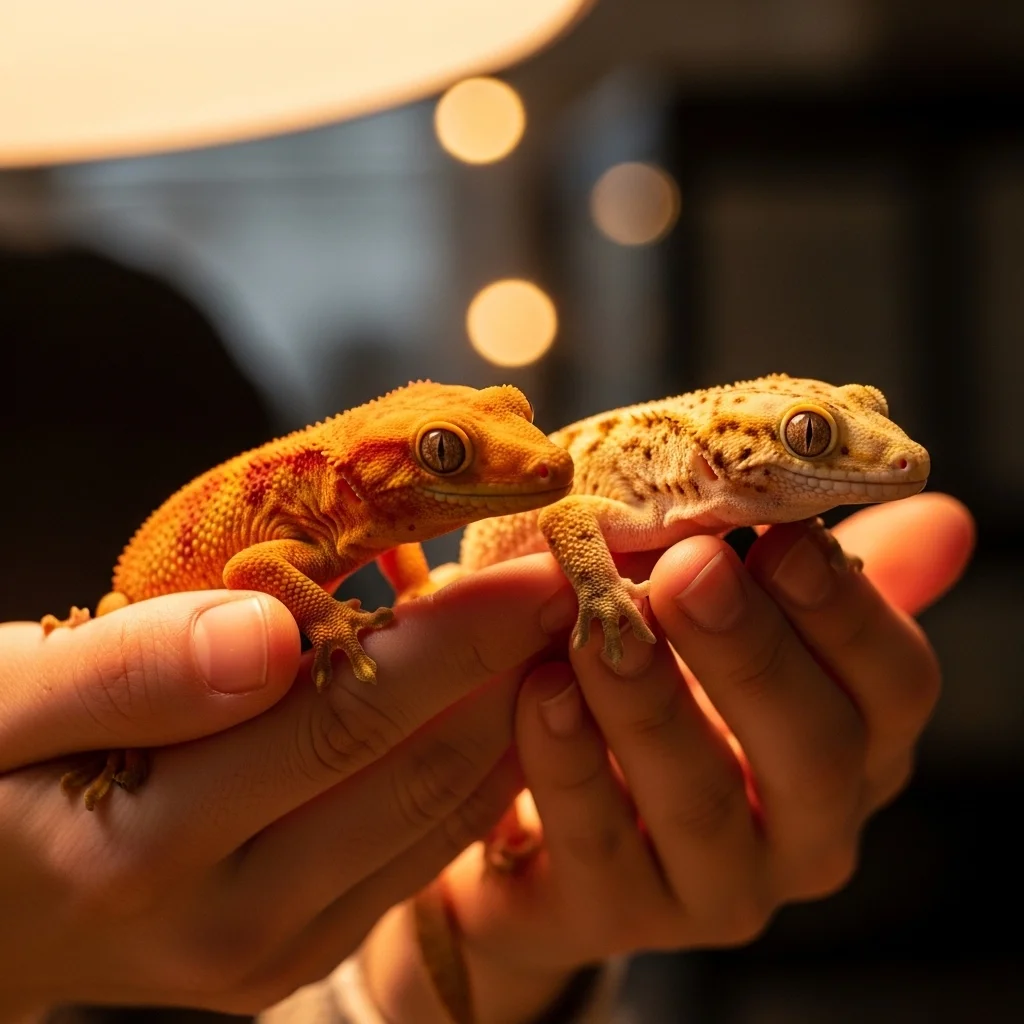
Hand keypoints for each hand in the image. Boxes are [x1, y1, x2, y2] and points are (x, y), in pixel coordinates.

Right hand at [0, 563, 579, 1019]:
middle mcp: (225, 920)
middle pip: (411, 771)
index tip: (544, 564)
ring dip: (515, 724)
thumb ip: (131, 669)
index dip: (461, 634)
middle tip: (590, 589)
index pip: (346, 714)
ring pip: (433, 823)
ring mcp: (269, 950)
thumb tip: (271, 635)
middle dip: (513, 670)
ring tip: (575, 640)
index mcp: (149, 847)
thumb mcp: (0, 701)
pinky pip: (412, 859)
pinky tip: (512, 712)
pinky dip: (474, 780)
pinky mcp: (294, 951)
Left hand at [362, 493, 973, 1023]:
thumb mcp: (734, 629)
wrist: (552, 818)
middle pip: (815, 752)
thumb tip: (941, 518)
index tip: (786, 537)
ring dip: (652, 707)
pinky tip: (541, 693)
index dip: (849, 612)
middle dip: (752, 654)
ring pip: (703, 805)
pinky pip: (597, 844)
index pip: (895, 687)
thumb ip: (814, 582)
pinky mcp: (615, 915)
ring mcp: (714, 885)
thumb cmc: (665, 692)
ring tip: (602, 632)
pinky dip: (570, 763)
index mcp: (851, 743)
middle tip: (690, 570)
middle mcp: (803, 828)